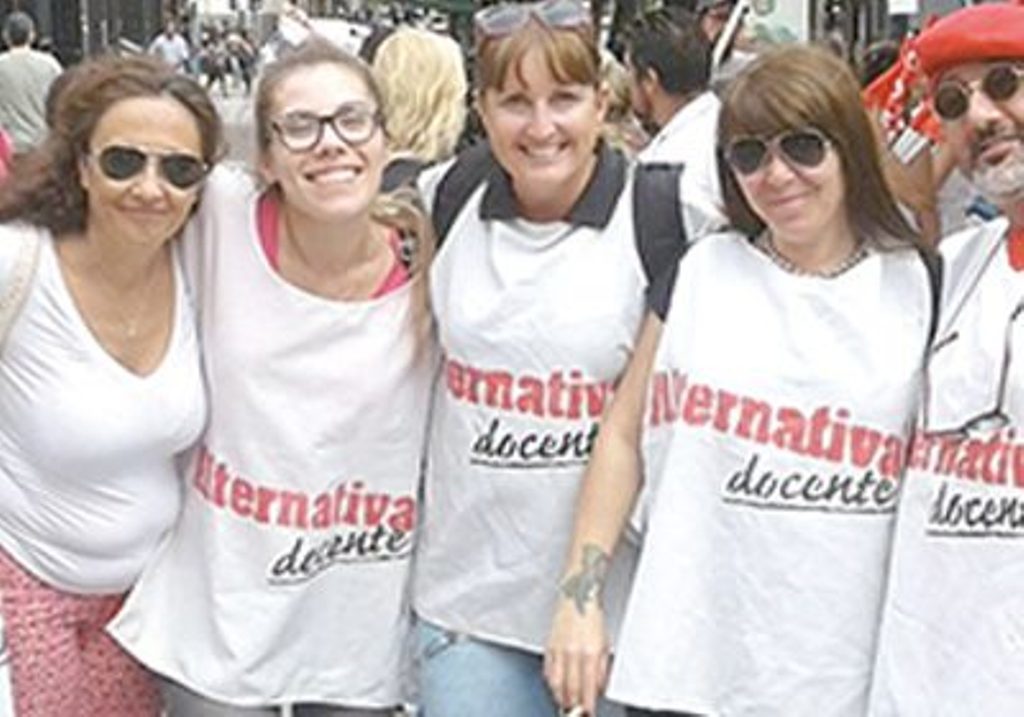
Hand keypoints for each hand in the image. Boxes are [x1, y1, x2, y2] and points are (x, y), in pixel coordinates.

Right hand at [544, 597, 609, 716]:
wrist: (577, 596)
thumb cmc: (592, 618)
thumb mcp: (605, 645)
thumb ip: (601, 669)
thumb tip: (598, 688)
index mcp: (590, 654)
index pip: (588, 689)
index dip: (587, 706)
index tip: (589, 713)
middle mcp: (573, 654)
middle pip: (571, 690)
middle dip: (574, 706)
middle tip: (577, 713)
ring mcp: (559, 651)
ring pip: (557, 684)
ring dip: (561, 698)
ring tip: (566, 704)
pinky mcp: (549, 647)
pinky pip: (548, 672)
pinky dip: (552, 684)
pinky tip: (557, 688)